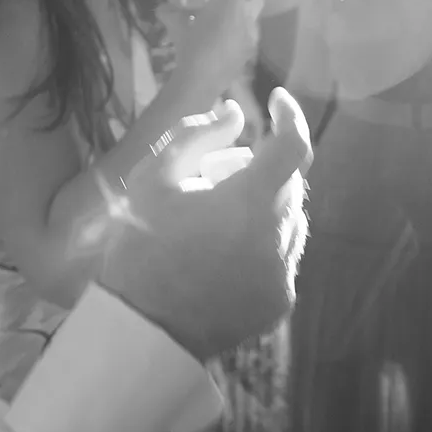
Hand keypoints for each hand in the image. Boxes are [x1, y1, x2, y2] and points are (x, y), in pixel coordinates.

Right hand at [95, 91, 310, 359]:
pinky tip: (223, 254)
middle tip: (214, 175)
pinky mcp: (280, 302)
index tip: (275, 100)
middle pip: (288, 183)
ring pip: (290, 219)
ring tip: (215, 219)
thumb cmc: (138, 247)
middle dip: (260, 168)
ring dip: (265, 206)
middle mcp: (278, 238)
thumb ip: (196, 135)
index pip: (293, 144)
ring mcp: (283, 274)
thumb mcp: (153, 180)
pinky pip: (284, 257)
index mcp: (249, 204)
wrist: (138, 331)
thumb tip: (235, 114)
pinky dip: (264, 244)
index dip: (289, 115)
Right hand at [159, 0, 264, 98]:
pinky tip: (225, 43)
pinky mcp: (250, 54)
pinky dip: (240, 36)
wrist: (201, 80)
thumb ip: (171, 13)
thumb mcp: (177, 26)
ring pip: (253, 20)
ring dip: (243, 17)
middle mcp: (246, 17)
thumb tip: (162, 8)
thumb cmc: (190, 45)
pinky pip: (248, 38)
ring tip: (226, 23)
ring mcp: (251, 36)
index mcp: (231, 3)